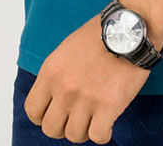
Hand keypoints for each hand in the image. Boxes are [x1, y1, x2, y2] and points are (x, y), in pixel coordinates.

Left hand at [23, 11, 158, 143]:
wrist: (129, 28)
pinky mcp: (109, 105)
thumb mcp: (66, 50)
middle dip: (62, 127)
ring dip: (84, 130)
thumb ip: (56, 76)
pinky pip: (98, 136)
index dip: (43, 116)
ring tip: (94, 117)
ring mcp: (86, 98)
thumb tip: (53, 100)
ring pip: (74, 136)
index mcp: (51, 72)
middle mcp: (65, 88)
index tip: (55, 113)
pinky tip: (107, 122)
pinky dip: (103, 133)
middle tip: (76, 118)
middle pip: (51, 129)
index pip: (33, 110)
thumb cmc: (101, 35)